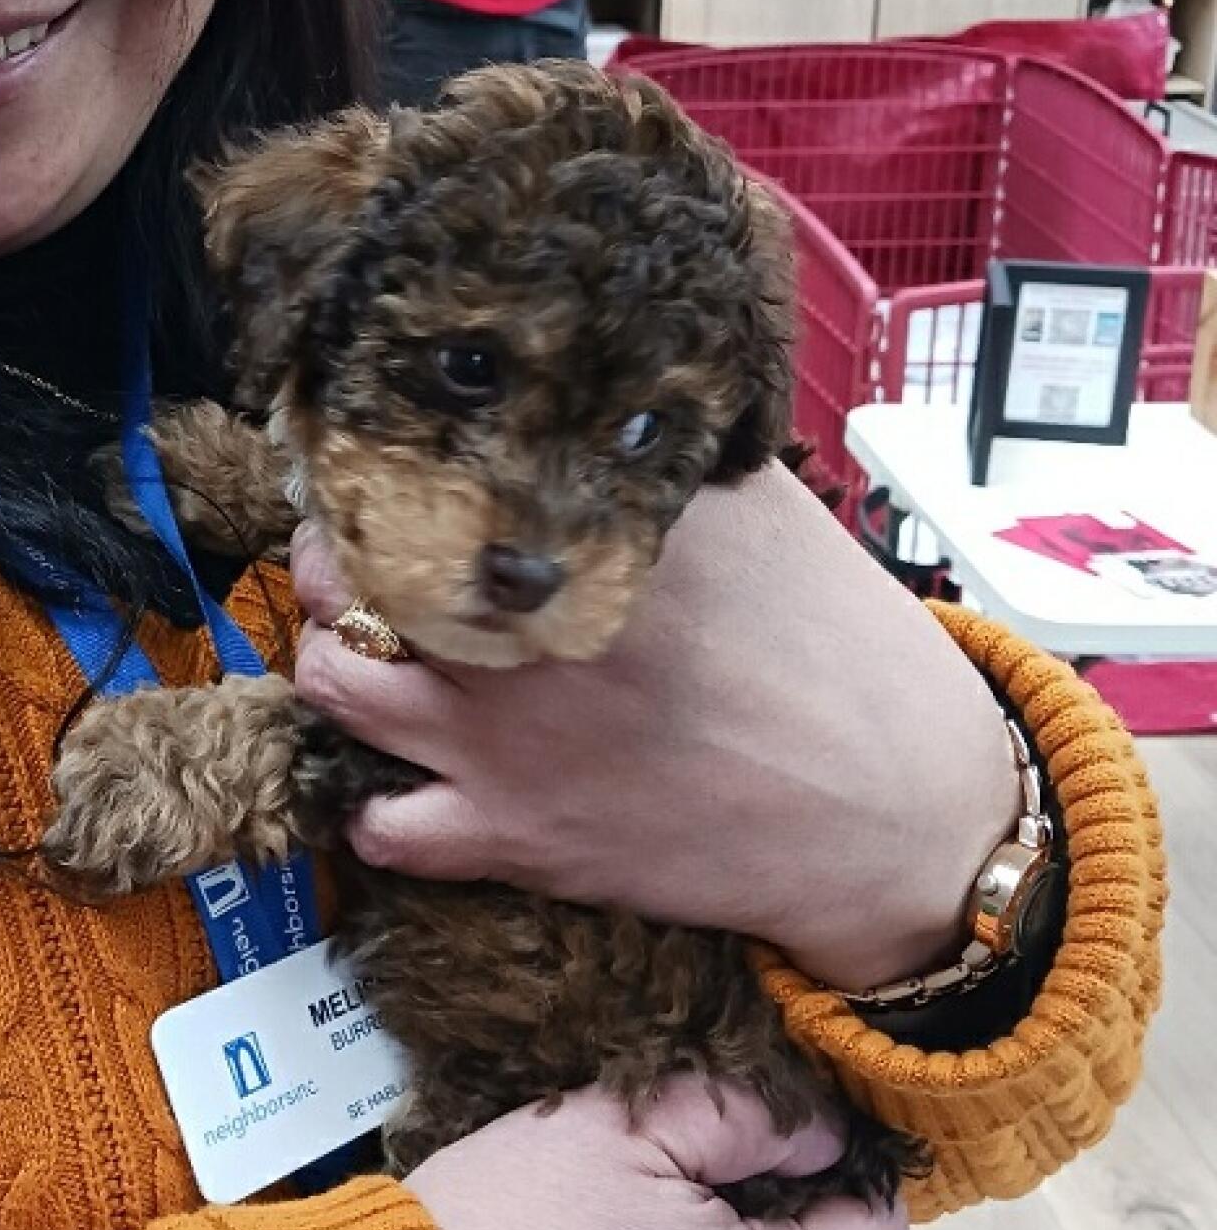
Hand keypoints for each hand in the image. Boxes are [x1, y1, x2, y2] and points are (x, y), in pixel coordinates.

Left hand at [290, 462, 1018, 991]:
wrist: (896, 814)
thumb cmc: (839, 651)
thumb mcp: (760, 508)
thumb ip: (655, 450)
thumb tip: (593, 393)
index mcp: (584, 531)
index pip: (427, 469)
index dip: (386, 464)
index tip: (385, 466)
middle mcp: (522, 628)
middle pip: (349, 567)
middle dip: (336, 555)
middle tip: (357, 554)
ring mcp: (506, 739)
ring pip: (334, 683)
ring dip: (333, 655)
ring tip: (365, 646)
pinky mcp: (515, 836)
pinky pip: (378, 827)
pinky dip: (365, 799)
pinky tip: (401, 769)